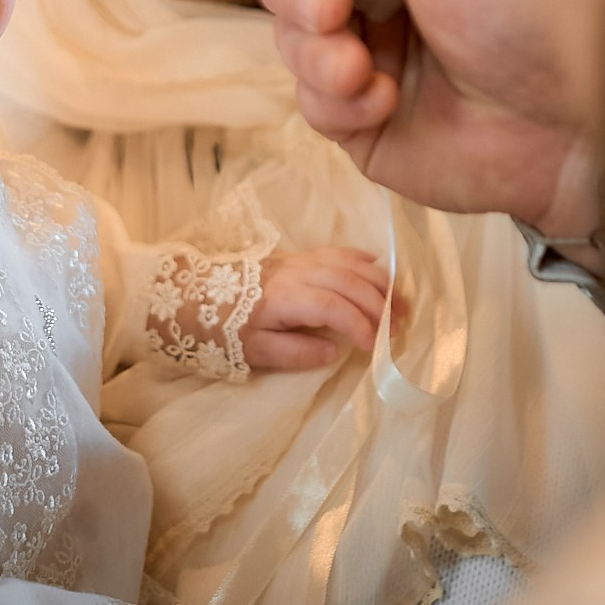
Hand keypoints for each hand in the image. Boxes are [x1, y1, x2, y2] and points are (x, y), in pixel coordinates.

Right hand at [204, 0, 599, 236]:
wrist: (584, 127)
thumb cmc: (544, 12)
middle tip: (328, 4)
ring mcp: (373, 51)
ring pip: (288, 37)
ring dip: (315, 49)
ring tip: (364, 66)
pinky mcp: (367, 118)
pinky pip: (312, 102)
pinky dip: (339, 98)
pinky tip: (387, 101)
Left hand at [241, 246, 391, 369]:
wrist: (203, 292)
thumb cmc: (229, 326)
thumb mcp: (255, 350)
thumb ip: (294, 353)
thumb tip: (334, 351)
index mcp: (286, 297)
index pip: (332, 306)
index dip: (358, 323)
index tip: (372, 345)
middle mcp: (299, 273)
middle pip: (349, 282)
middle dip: (379, 304)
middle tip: (398, 328)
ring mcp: (302, 260)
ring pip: (350, 264)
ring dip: (380, 283)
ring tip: (400, 305)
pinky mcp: (303, 255)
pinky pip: (340, 251)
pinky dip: (364, 260)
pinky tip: (379, 272)